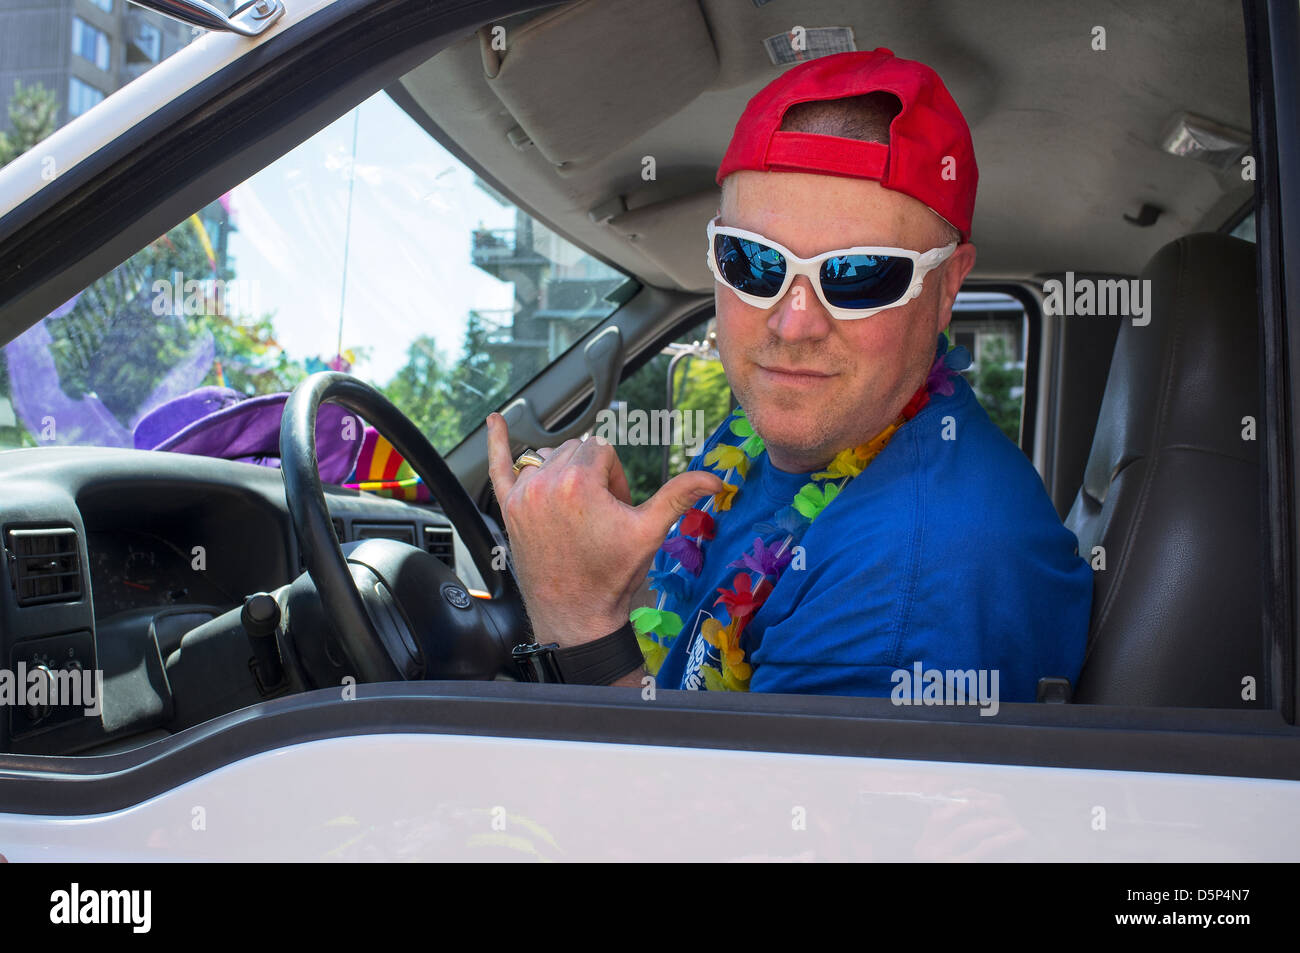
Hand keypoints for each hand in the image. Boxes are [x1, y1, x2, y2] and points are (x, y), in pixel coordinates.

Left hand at [486, 413, 723, 646]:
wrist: (575, 615)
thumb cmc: (612, 575)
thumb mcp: (650, 532)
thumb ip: (680, 496)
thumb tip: (717, 479)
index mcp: (578, 481)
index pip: (603, 448)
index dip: (615, 477)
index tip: (616, 508)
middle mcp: (545, 482)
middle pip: (577, 449)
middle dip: (594, 474)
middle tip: (600, 515)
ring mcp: (522, 495)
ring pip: (550, 457)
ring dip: (566, 472)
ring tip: (577, 511)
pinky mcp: (509, 509)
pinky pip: (499, 466)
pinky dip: (498, 443)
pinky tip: (495, 421)